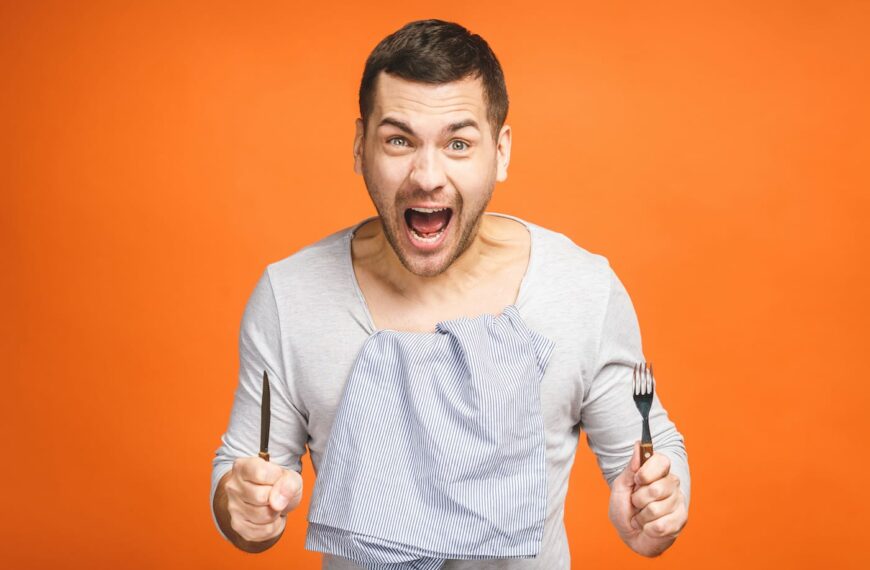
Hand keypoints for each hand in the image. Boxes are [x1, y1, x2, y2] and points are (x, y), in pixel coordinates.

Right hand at [224, 456, 303, 542]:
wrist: (273, 498)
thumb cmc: (279, 483)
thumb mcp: (290, 476)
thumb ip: (288, 483)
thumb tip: (277, 502)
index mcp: (242, 467)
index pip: (261, 474)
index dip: (277, 478)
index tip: (277, 477)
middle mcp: (233, 486)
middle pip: (261, 497)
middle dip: (277, 498)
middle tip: (276, 494)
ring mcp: (233, 507)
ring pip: (264, 515)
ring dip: (276, 512)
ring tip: (273, 505)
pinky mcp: (238, 526)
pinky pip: (264, 531)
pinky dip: (274, 525)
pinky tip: (270, 516)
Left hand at [608, 441, 687, 556]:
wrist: (630, 535)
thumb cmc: (625, 508)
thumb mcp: (621, 487)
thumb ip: (630, 468)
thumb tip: (638, 445)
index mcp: (658, 472)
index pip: (662, 461)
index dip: (647, 472)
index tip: (637, 480)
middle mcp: (671, 484)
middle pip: (656, 489)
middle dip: (638, 499)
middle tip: (636, 503)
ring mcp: (677, 502)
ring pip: (656, 509)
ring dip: (642, 516)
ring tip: (642, 516)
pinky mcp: (680, 521)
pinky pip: (661, 525)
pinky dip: (648, 528)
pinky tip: (649, 527)